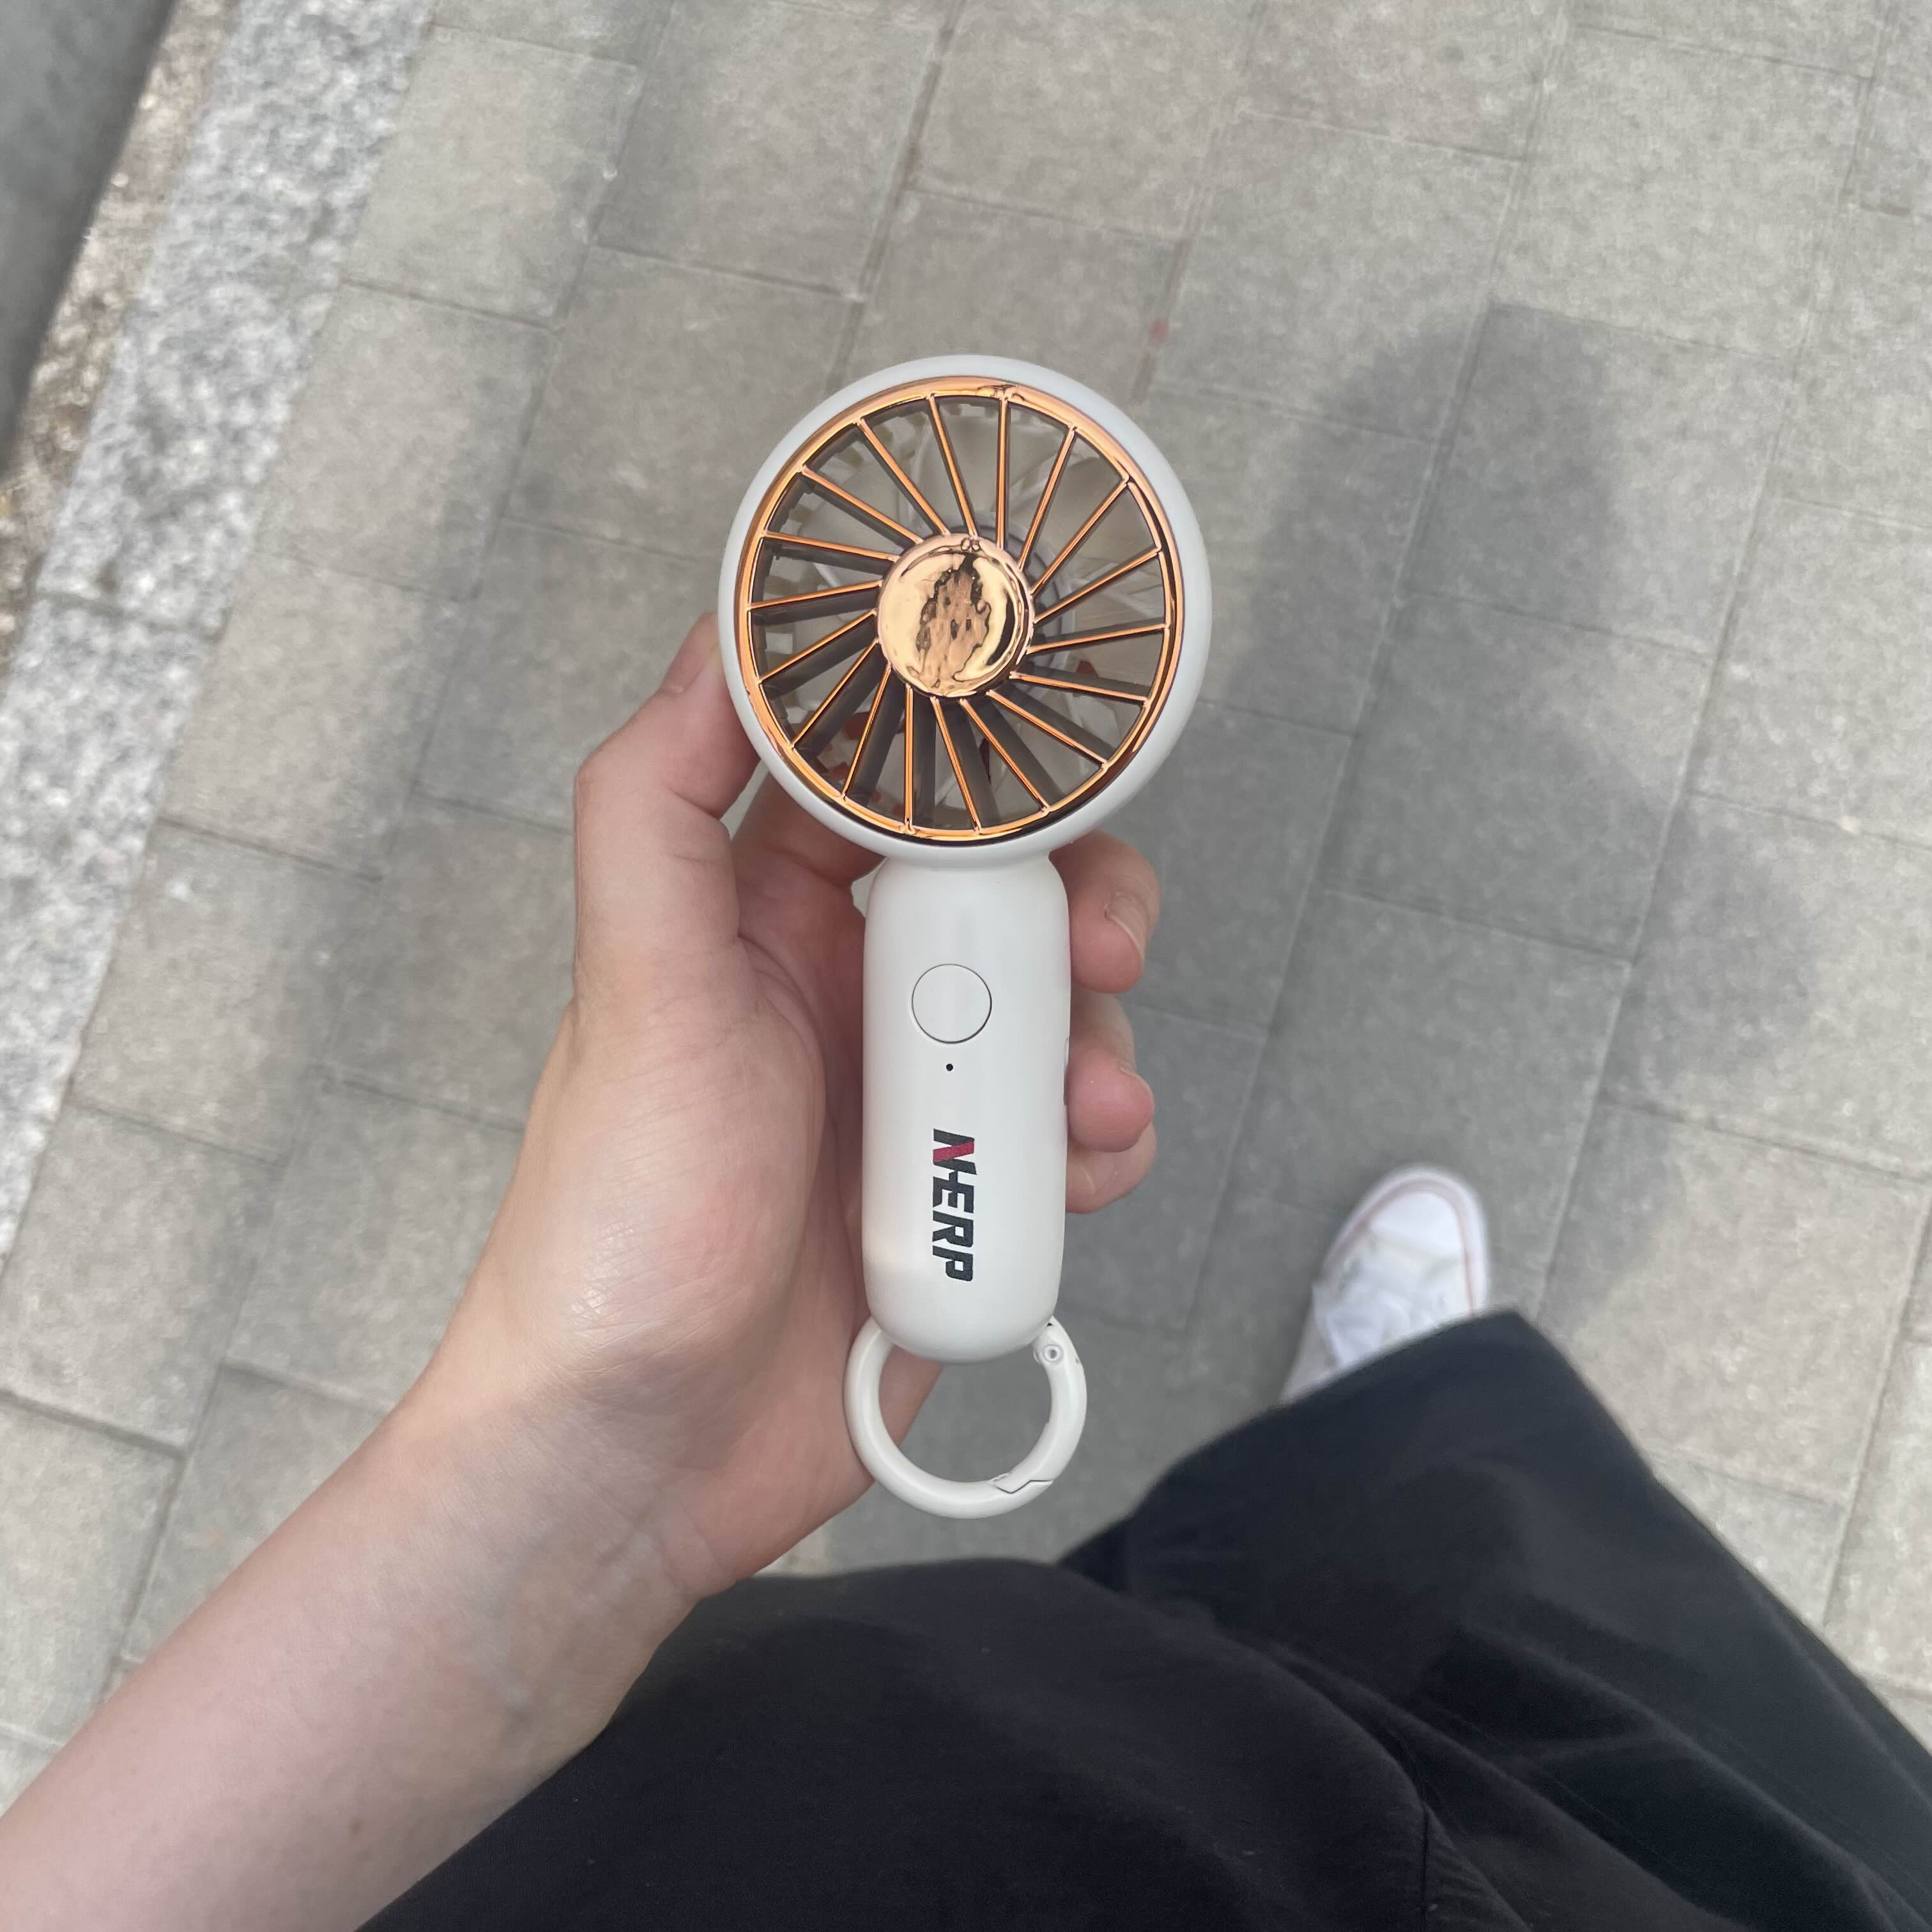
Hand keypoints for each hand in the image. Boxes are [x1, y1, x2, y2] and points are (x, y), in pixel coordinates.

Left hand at [424, 614, 1162, 1605]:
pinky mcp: (965, 1192)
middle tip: (1103, 946)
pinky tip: (1071, 1181)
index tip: (1052, 746)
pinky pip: (1074, 1131)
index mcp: (766, 917)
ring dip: (1098, 1042)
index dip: (978, 758)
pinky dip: (1098, 1144)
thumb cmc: (618, 1223)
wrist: (647, 1451)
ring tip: (1079, 1114)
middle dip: (1077, 908)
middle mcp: (849, 990)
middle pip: (1011, 893)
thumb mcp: (635, 988)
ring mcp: (914, 1094)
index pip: (893, 786)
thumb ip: (656, 805)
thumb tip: (717, 645)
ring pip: (1059, 1011)